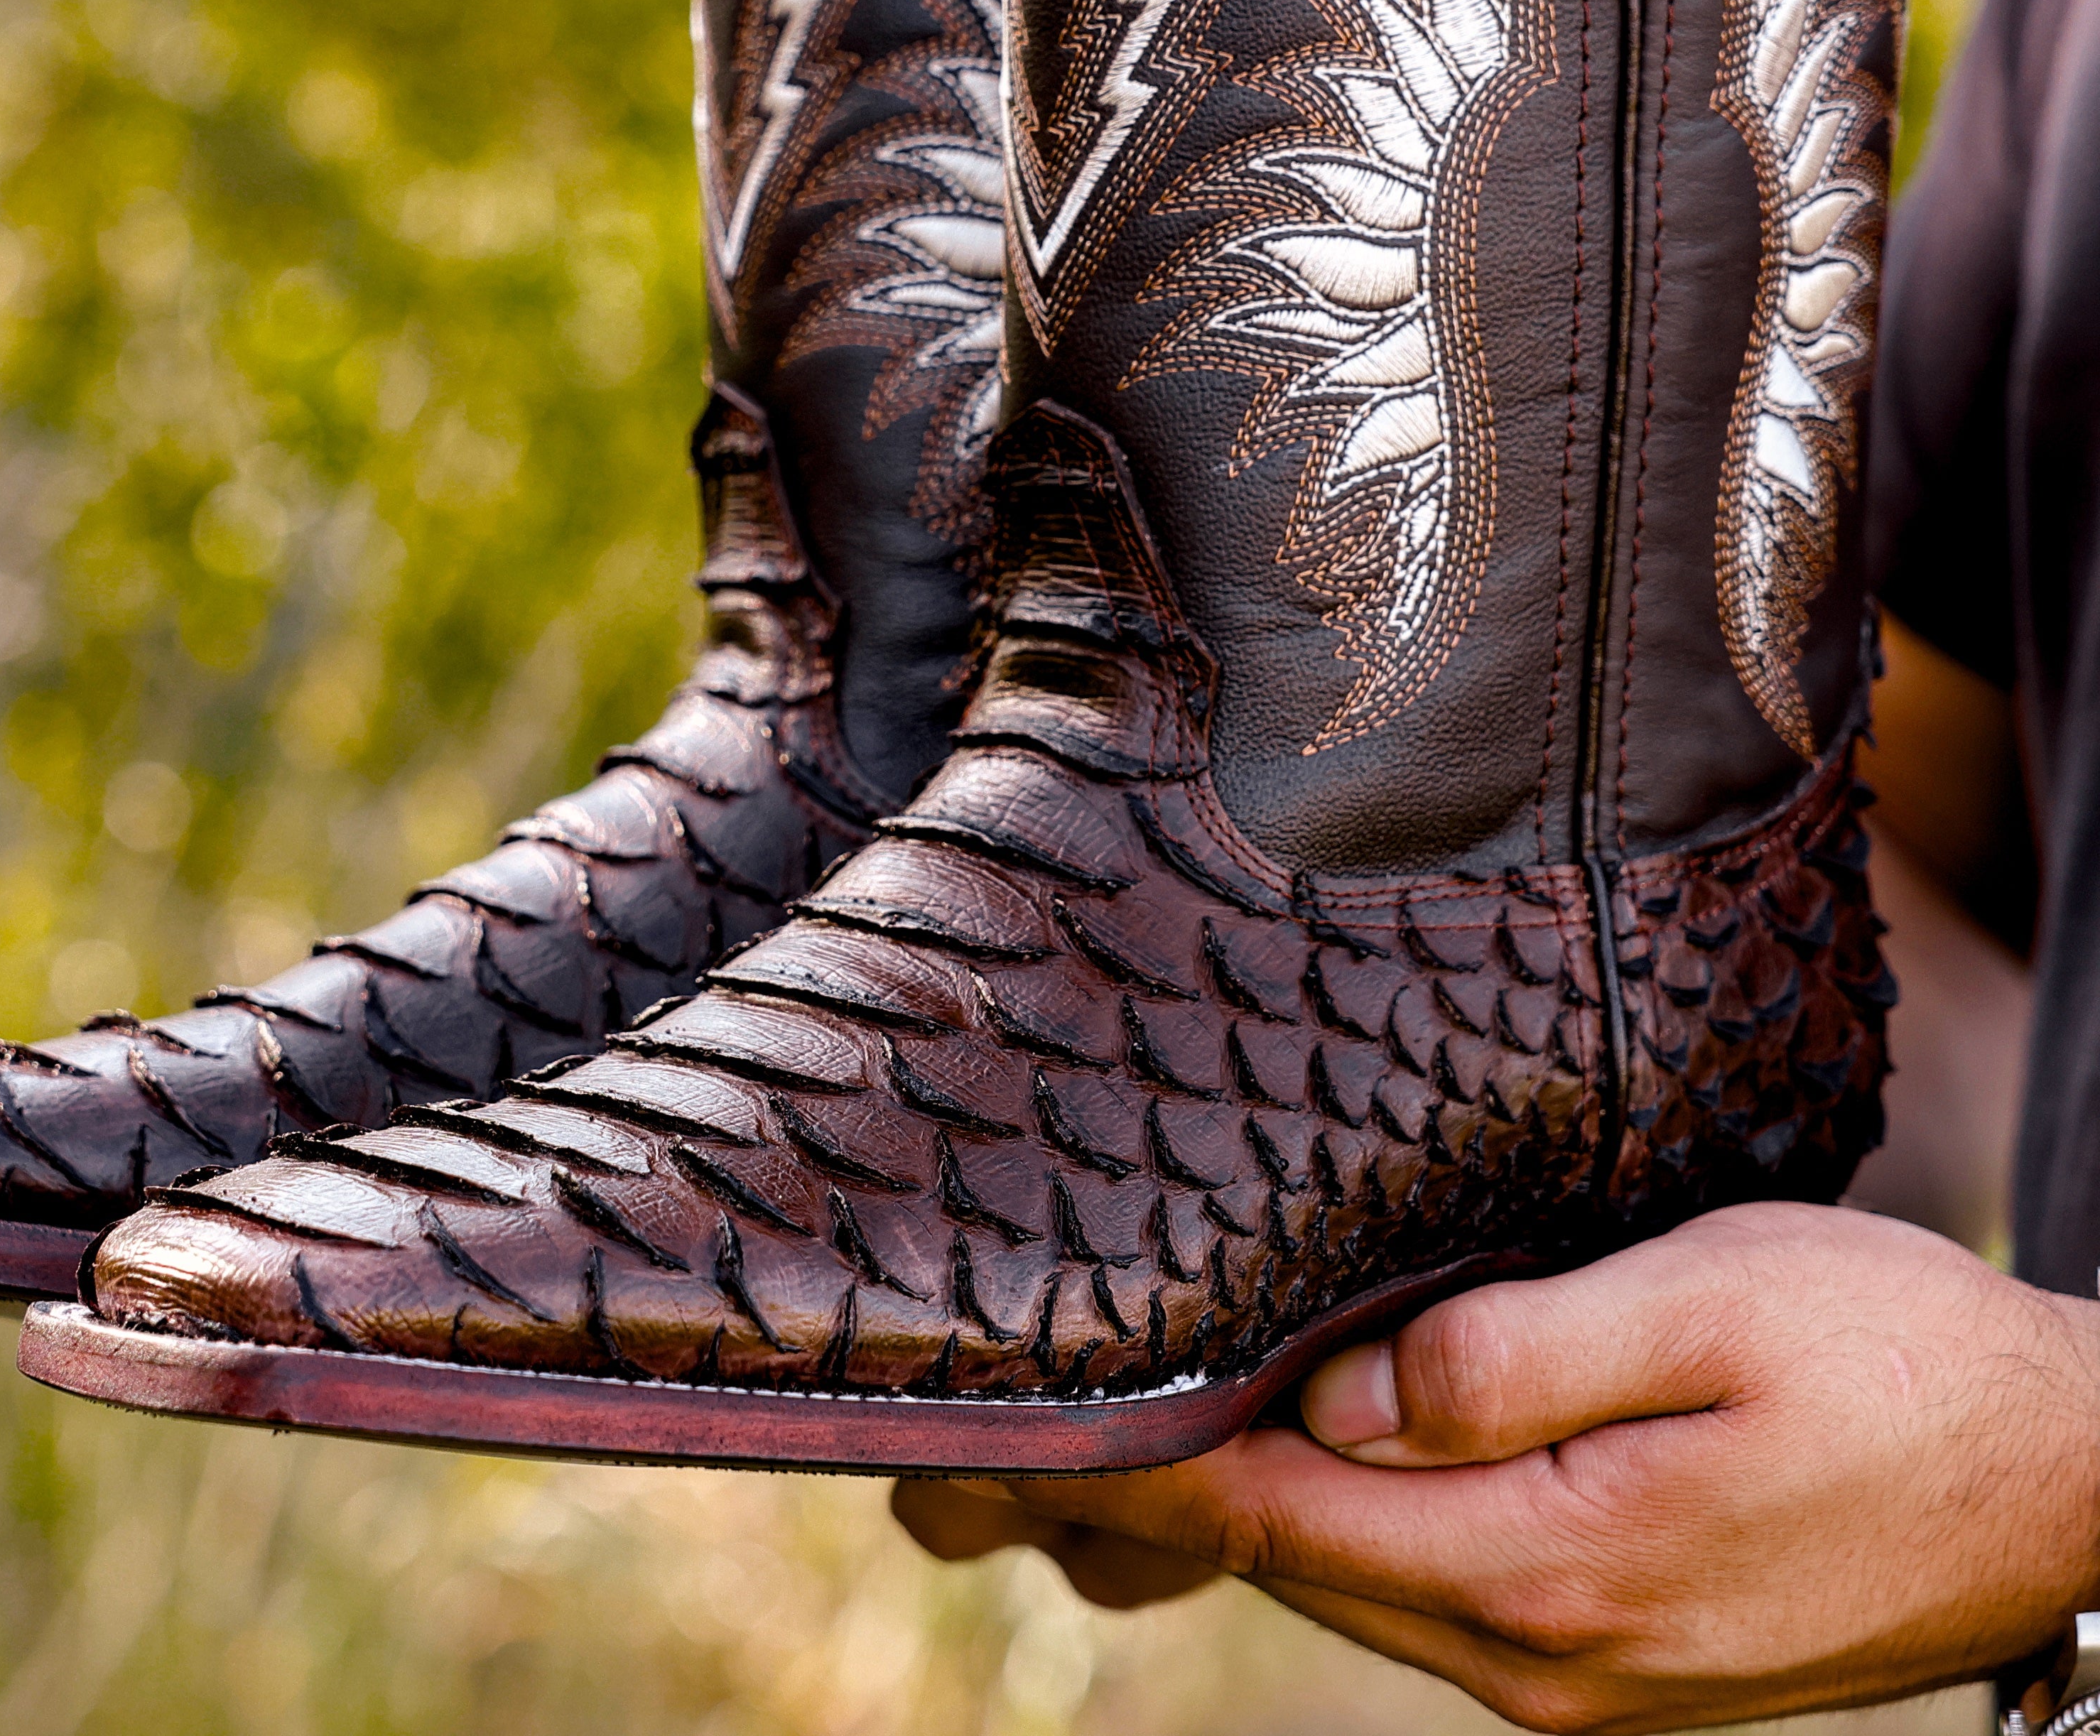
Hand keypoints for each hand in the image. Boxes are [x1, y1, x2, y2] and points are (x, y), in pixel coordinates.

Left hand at [893, 1204, 2099, 1732]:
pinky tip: (1301, 1454)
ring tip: (1113, 1433)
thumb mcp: (1711, 1306)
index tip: (992, 1429)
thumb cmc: (1900, 1362)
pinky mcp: (1621, 1657)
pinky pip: (1430, 1589)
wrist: (2073, 1488)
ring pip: (1355, 1579)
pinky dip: (1341, 1525)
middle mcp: (1544, 1658)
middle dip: (1152, 1495)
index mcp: (1548, 1570)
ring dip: (1244, 1506)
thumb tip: (1343, 1396)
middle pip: (1292, 1559)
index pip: (1271, 1515)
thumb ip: (1513, 1355)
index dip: (1129, 1469)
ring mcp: (1583, 1677)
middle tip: (1005, 1420)